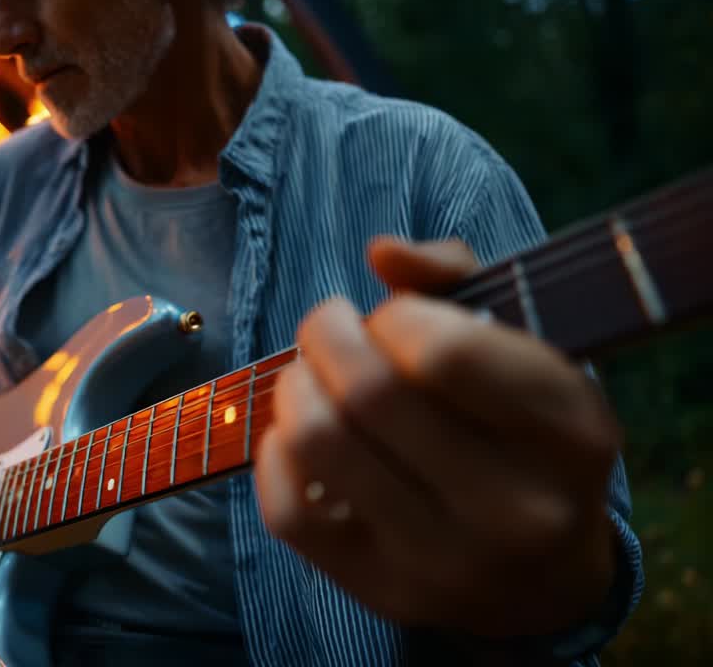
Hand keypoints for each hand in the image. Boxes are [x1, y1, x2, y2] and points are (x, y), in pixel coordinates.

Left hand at [254, 237, 619, 638]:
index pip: (446, 352)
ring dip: (294, 386)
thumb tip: (382, 251)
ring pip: (320, 444)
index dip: (395, 316)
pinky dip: (273, 455)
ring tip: (308, 372)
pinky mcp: (384, 591)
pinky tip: (294, 434)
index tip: (393, 317)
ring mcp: (447, 559)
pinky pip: (289, 512)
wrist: (545, 577)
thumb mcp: (525, 348)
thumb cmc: (520, 431)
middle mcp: (517, 507)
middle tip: (327, 324)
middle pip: (370, 393)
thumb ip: (459, 278)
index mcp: (570, 432)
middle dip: (325, 334)